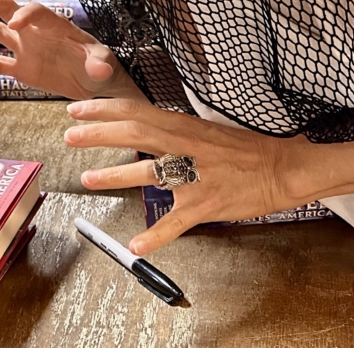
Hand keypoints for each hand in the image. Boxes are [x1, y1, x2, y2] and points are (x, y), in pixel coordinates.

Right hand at [0, 0, 145, 100]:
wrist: (97, 82)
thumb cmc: (102, 65)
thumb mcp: (104, 63)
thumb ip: (100, 63)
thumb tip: (101, 68)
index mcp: (55, 25)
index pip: (36, 12)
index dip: (25, 14)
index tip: (14, 23)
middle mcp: (36, 32)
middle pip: (9, 10)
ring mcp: (27, 49)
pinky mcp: (22, 68)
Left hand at [64, 97, 297, 255]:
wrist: (283, 167)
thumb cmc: (243, 150)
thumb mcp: (203, 129)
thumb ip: (171, 129)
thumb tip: (139, 127)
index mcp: (183, 126)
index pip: (136, 110)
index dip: (103, 109)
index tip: (77, 109)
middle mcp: (185, 146)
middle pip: (135, 133)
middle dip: (98, 134)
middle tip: (70, 136)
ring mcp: (195, 176)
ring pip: (149, 172)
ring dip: (115, 175)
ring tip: (88, 179)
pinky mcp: (206, 204)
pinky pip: (176, 222)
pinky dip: (155, 235)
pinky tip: (136, 245)